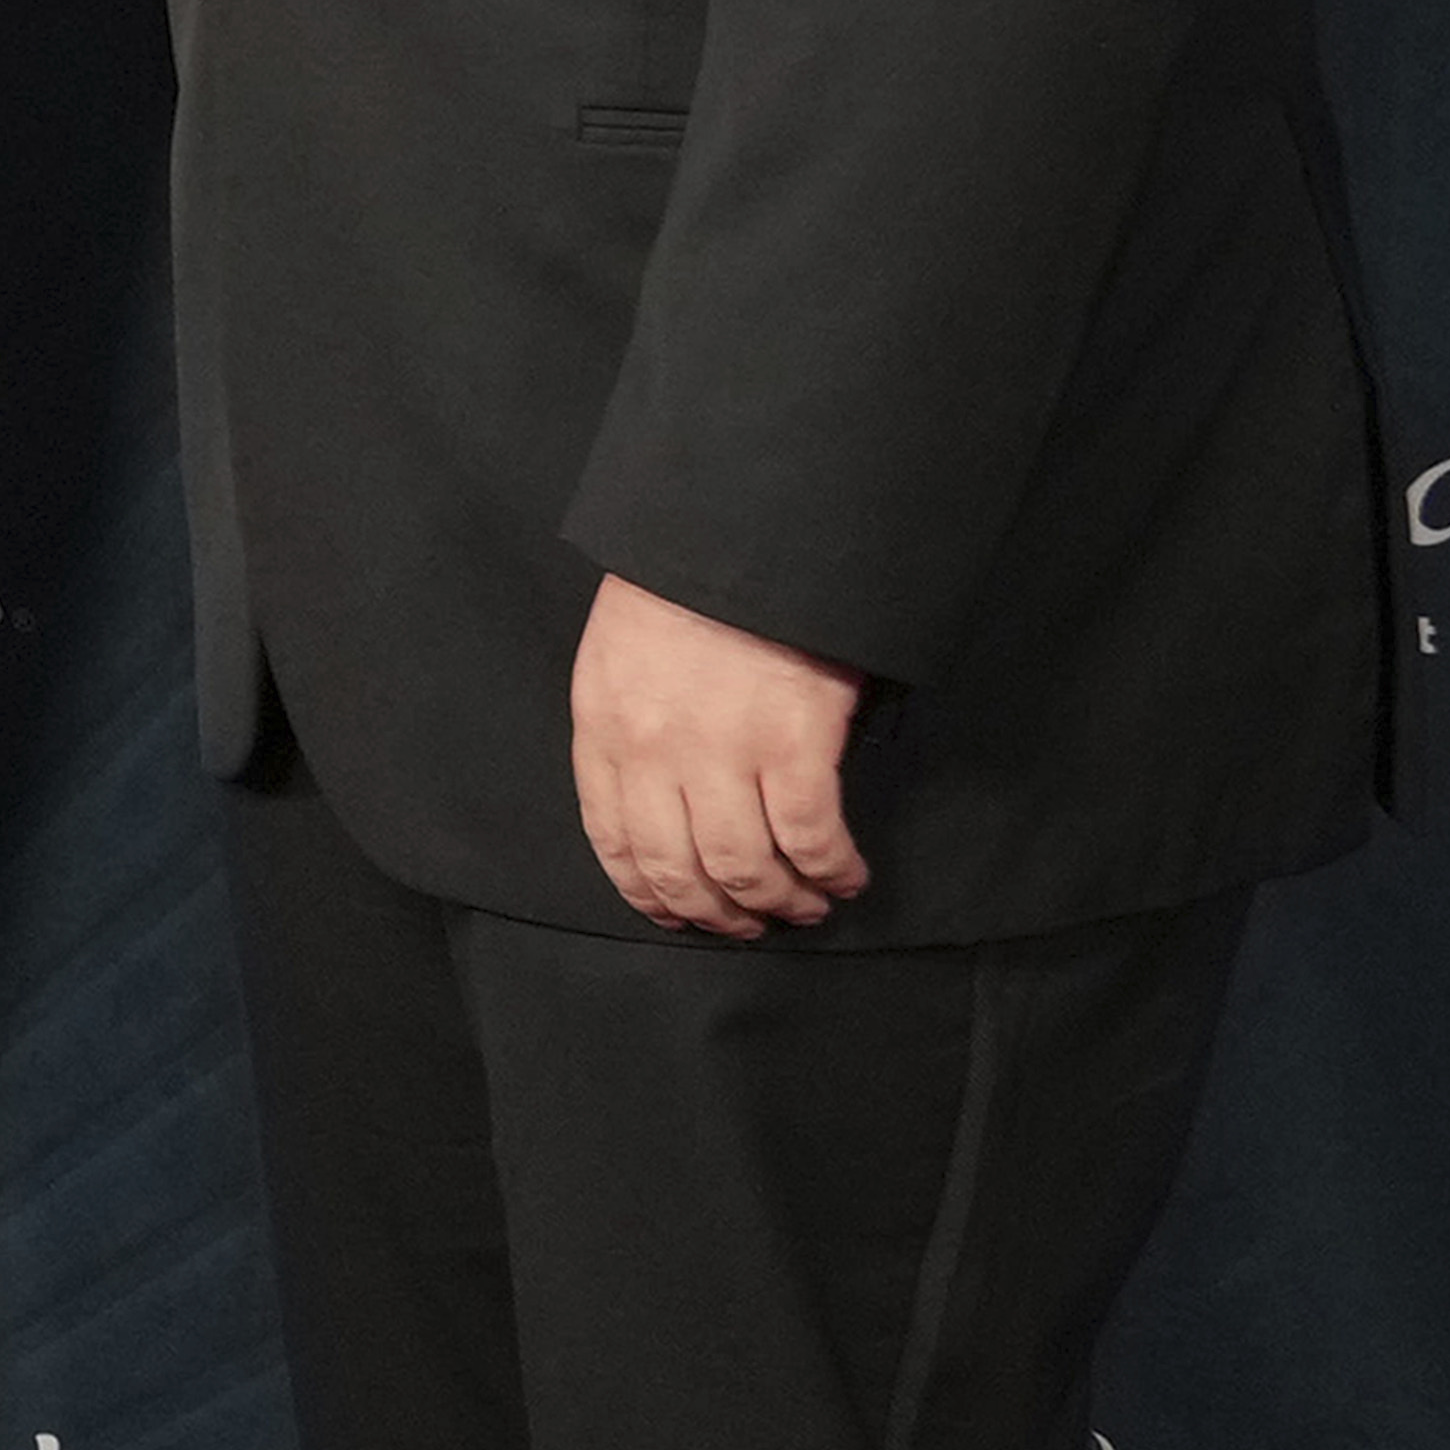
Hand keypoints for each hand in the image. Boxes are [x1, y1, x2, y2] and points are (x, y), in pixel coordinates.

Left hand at [568, 574, 871, 936]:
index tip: (676, 916)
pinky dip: (830, 870)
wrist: (740, 523)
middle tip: (747, 926)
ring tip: (805, 907)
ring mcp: (723, 749)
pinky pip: (809, 837)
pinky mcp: (793, 741)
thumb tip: (661, 793)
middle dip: (715, 913)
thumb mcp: (621, 650)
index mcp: (604, 725)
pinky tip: (845, 876)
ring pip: (744, 868)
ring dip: (779, 903)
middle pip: (678, 869)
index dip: (647, 893)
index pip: (614, 839)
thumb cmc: (683, 580)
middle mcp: (654, 750)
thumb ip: (630, 723)